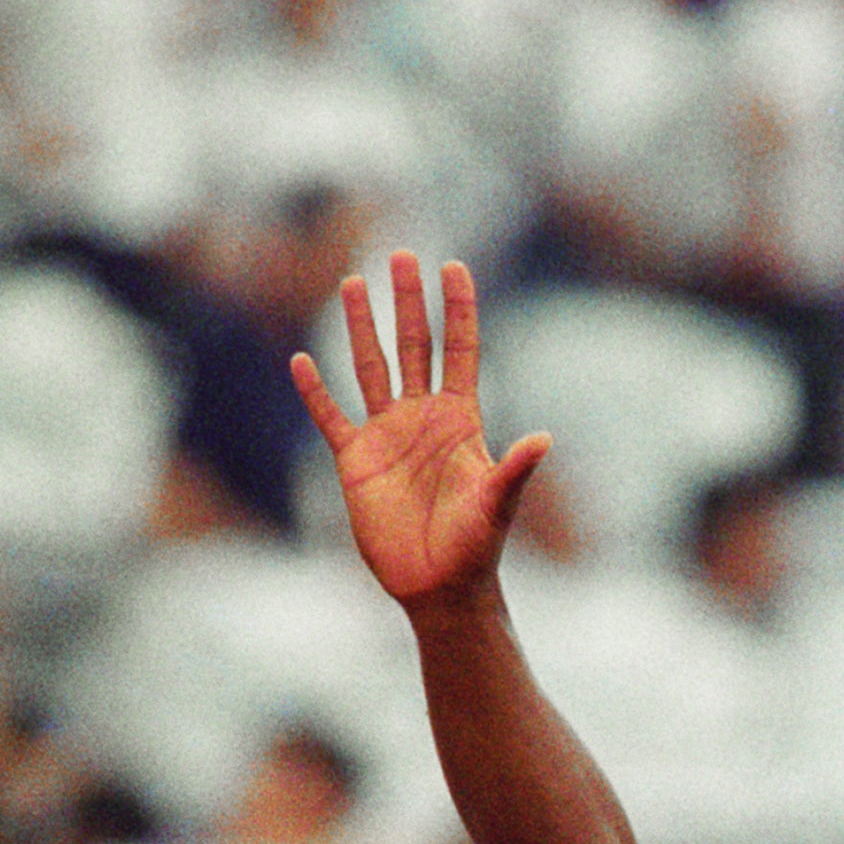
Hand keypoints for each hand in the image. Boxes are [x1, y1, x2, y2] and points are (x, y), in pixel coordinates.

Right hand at [296, 251, 550, 610]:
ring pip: (370, 367)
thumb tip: (543, 439)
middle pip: (413, 345)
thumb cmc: (476, 549)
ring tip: (351, 283)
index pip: (460, 351)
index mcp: (460, 420)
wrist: (439, 588)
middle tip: (401, 255)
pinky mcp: (356, 461)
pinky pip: (331, 416)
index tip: (454, 266)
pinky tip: (300, 360)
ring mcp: (387, 435)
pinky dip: (315, 391)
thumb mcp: (497, 505)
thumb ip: (515, 470)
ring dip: (360, 326)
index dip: (458, 310)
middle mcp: (422, 418)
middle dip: (407, 301)